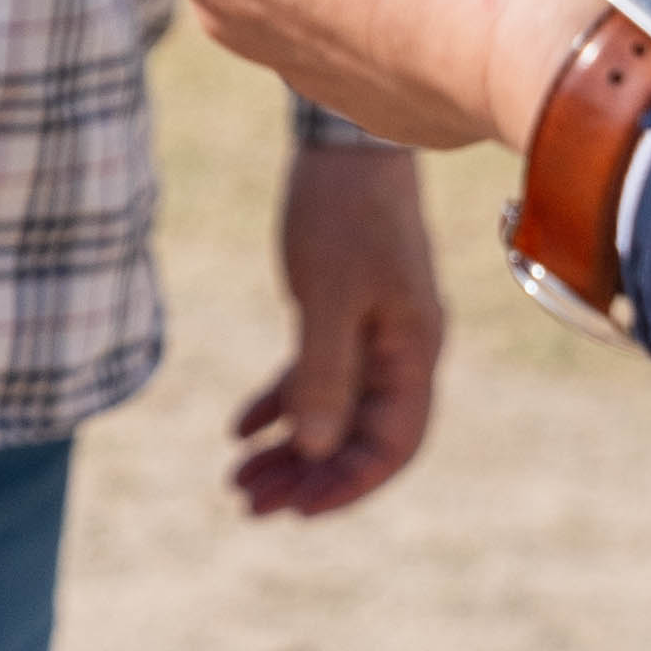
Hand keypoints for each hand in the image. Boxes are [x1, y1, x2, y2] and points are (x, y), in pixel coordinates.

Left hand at [232, 136, 441, 518]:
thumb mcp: (329, 297)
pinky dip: (279, 405)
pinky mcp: (343, 314)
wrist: (342, 140)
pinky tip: (239, 429)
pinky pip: (314, 378)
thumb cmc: (345, 213)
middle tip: (248, 504)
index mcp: (413, 353)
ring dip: (288, 450)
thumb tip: (314, 450)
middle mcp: (400, 353)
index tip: (296, 510)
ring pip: (331, 412)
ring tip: (236, 480)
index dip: (347, 485)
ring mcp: (373, 335)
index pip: (392, 447)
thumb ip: (324, 375)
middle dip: (305, 477)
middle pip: (356, 438)